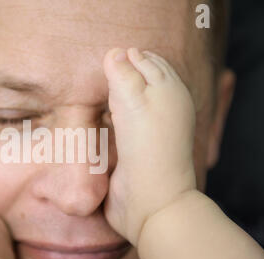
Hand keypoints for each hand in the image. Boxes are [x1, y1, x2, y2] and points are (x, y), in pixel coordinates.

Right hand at [103, 48, 196, 245]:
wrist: (150, 200)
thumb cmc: (146, 147)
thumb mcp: (134, 100)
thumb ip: (123, 73)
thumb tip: (115, 52)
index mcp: (169, 95)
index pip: (147, 63)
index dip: (126, 58)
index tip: (105, 61)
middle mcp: (160, 112)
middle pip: (137, 85)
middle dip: (118, 79)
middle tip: (97, 79)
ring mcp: (146, 134)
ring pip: (126, 106)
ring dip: (109, 101)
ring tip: (94, 97)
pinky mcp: (131, 153)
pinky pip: (116, 129)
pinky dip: (106, 121)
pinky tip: (95, 121)